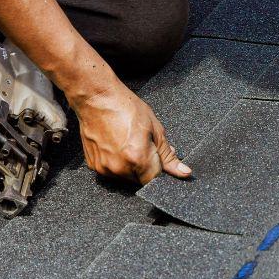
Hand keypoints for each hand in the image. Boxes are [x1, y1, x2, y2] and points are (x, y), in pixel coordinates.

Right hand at [72, 82, 190, 184]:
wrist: (97, 98)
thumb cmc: (126, 108)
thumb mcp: (156, 130)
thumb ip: (168, 156)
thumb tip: (184, 172)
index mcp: (137, 159)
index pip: (156, 179)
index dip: (160, 168)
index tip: (159, 157)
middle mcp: (118, 168)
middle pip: (141, 180)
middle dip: (147, 167)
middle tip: (145, 146)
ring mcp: (103, 168)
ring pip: (126, 177)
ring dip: (132, 166)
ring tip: (130, 143)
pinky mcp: (93, 165)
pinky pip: (112, 171)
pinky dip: (118, 163)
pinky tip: (117, 145)